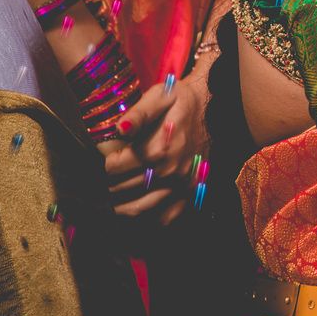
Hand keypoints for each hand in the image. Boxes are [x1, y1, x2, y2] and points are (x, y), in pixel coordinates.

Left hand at [101, 72, 208, 225]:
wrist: (211, 106)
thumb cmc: (181, 101)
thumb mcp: (160, 96)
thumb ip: (138, 113)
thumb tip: (120, 129)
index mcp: (159, 148)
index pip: (115, 168)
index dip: (104, 162)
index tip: (106, 157)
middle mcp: (170, 171)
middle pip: (123, 189)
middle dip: (108, 184)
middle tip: (105, 177)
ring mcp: (181, 185)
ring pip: (140, 209)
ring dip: (120, 206)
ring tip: (112, 198)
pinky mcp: (191, 192)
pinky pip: (166, 218)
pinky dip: (148, 219)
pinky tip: (139, 208)